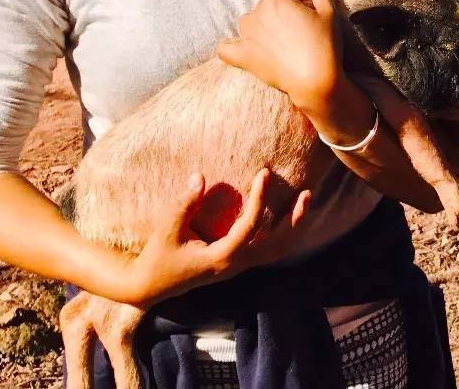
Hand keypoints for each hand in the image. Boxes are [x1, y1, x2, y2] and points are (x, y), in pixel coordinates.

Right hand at [118, 168, 310, 308]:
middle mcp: (236, 264)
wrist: (151, 287)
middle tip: (307, 193)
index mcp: (221, 257)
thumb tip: (200, 176)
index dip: (259, 198)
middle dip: (294, 220)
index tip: (264, 173)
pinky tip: (287, 214)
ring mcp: (238, 266)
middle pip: (278, 245)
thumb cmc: (158, 257)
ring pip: (277, 250)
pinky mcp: (236, 263)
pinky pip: (268, 249)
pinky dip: (283, 232)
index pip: (250, 226)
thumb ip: (183, 204)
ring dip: (293, 227)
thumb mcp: (167, 230)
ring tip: (305, 201)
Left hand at [216, 0, 342, 112]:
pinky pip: (226, 49)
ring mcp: (247, 35)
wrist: (314, 80)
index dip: (303, 3)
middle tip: (300, 31)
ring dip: (260, 26)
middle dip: (283, 14)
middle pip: (269, 6)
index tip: (312, 16)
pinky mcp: (243, 56)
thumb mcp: (329, 13)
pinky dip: (231, 47)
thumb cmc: (324, 45)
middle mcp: (257, 13)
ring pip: (249, 23)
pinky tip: (241, 48)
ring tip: (278, 40)